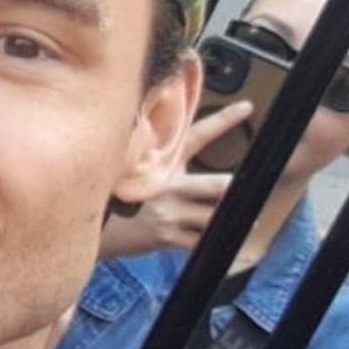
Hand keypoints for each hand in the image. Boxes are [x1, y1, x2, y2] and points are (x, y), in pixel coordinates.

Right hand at [100, 101, 253, 258]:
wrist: (98, 231)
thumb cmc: (126, 199)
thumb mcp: (142, 171)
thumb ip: (167, 159)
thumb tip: (193, 150)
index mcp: (162, 162)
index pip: (197, 135)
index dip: (223, 120)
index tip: (247, 107)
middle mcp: (166, 184)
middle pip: (220, 185)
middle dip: (237, 190)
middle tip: (251, 191)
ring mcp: (168, 212)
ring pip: (216, 216)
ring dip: (232, 219)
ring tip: (244, 219)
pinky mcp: (167, 237)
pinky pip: (204, 240)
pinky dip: (219, 242)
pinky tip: (225, 241)